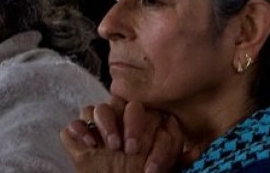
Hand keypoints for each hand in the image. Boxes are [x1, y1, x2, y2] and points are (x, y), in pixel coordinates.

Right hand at [61, 100, 183, 172]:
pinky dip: (77, 132)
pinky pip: (71, 127)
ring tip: (109, 146)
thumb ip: (177, 155)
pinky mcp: (79, 143)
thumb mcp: (166, 168)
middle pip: (115, 103)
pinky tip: (88, 146)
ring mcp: (98, 132)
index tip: (140, 150)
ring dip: (102, 124)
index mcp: (140, 125)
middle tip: (127, 148)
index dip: (138, 125)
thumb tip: (197, 149)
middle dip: (120, 122)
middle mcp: (118, 123)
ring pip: (94, 109)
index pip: (137, 109)